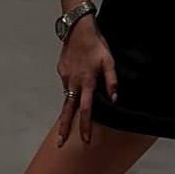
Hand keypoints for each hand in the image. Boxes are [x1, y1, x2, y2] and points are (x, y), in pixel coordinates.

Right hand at [56, 20, 117, 146]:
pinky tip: (75, 84)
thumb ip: (112, 81)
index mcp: (87, 82)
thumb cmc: (96, 45)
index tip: (85, 139)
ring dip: (66, 111)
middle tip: (60, 144)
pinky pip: (67, 84)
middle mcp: (74, 83)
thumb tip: (114, 99)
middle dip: (64, 128)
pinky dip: (70, 90)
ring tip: (65, 124)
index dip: (85, 126)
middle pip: (68, 110)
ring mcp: (66, 77)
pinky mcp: (61, 71)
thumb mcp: (109, 61)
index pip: (85, 110)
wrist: (78, 29)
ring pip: (67, 97)